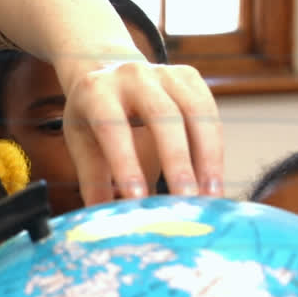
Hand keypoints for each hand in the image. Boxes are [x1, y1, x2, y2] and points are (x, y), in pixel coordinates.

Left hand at [62, 60, 223, 206]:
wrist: (107, 71)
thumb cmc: (93, 119)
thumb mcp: (83, 144)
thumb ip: (93, 181)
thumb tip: (102, 224)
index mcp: (97, 92)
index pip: (112, 128)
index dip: (126, 163)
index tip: (137, 199)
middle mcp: (131, 75)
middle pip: (161, 115)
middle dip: (176, 160)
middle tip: (186, 201)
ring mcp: (164, 72)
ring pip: (194, 112)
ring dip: (207, 156)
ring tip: (211, 196)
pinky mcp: (189, 76)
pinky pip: (209, 112)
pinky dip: (214, 147)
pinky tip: (215, 178)